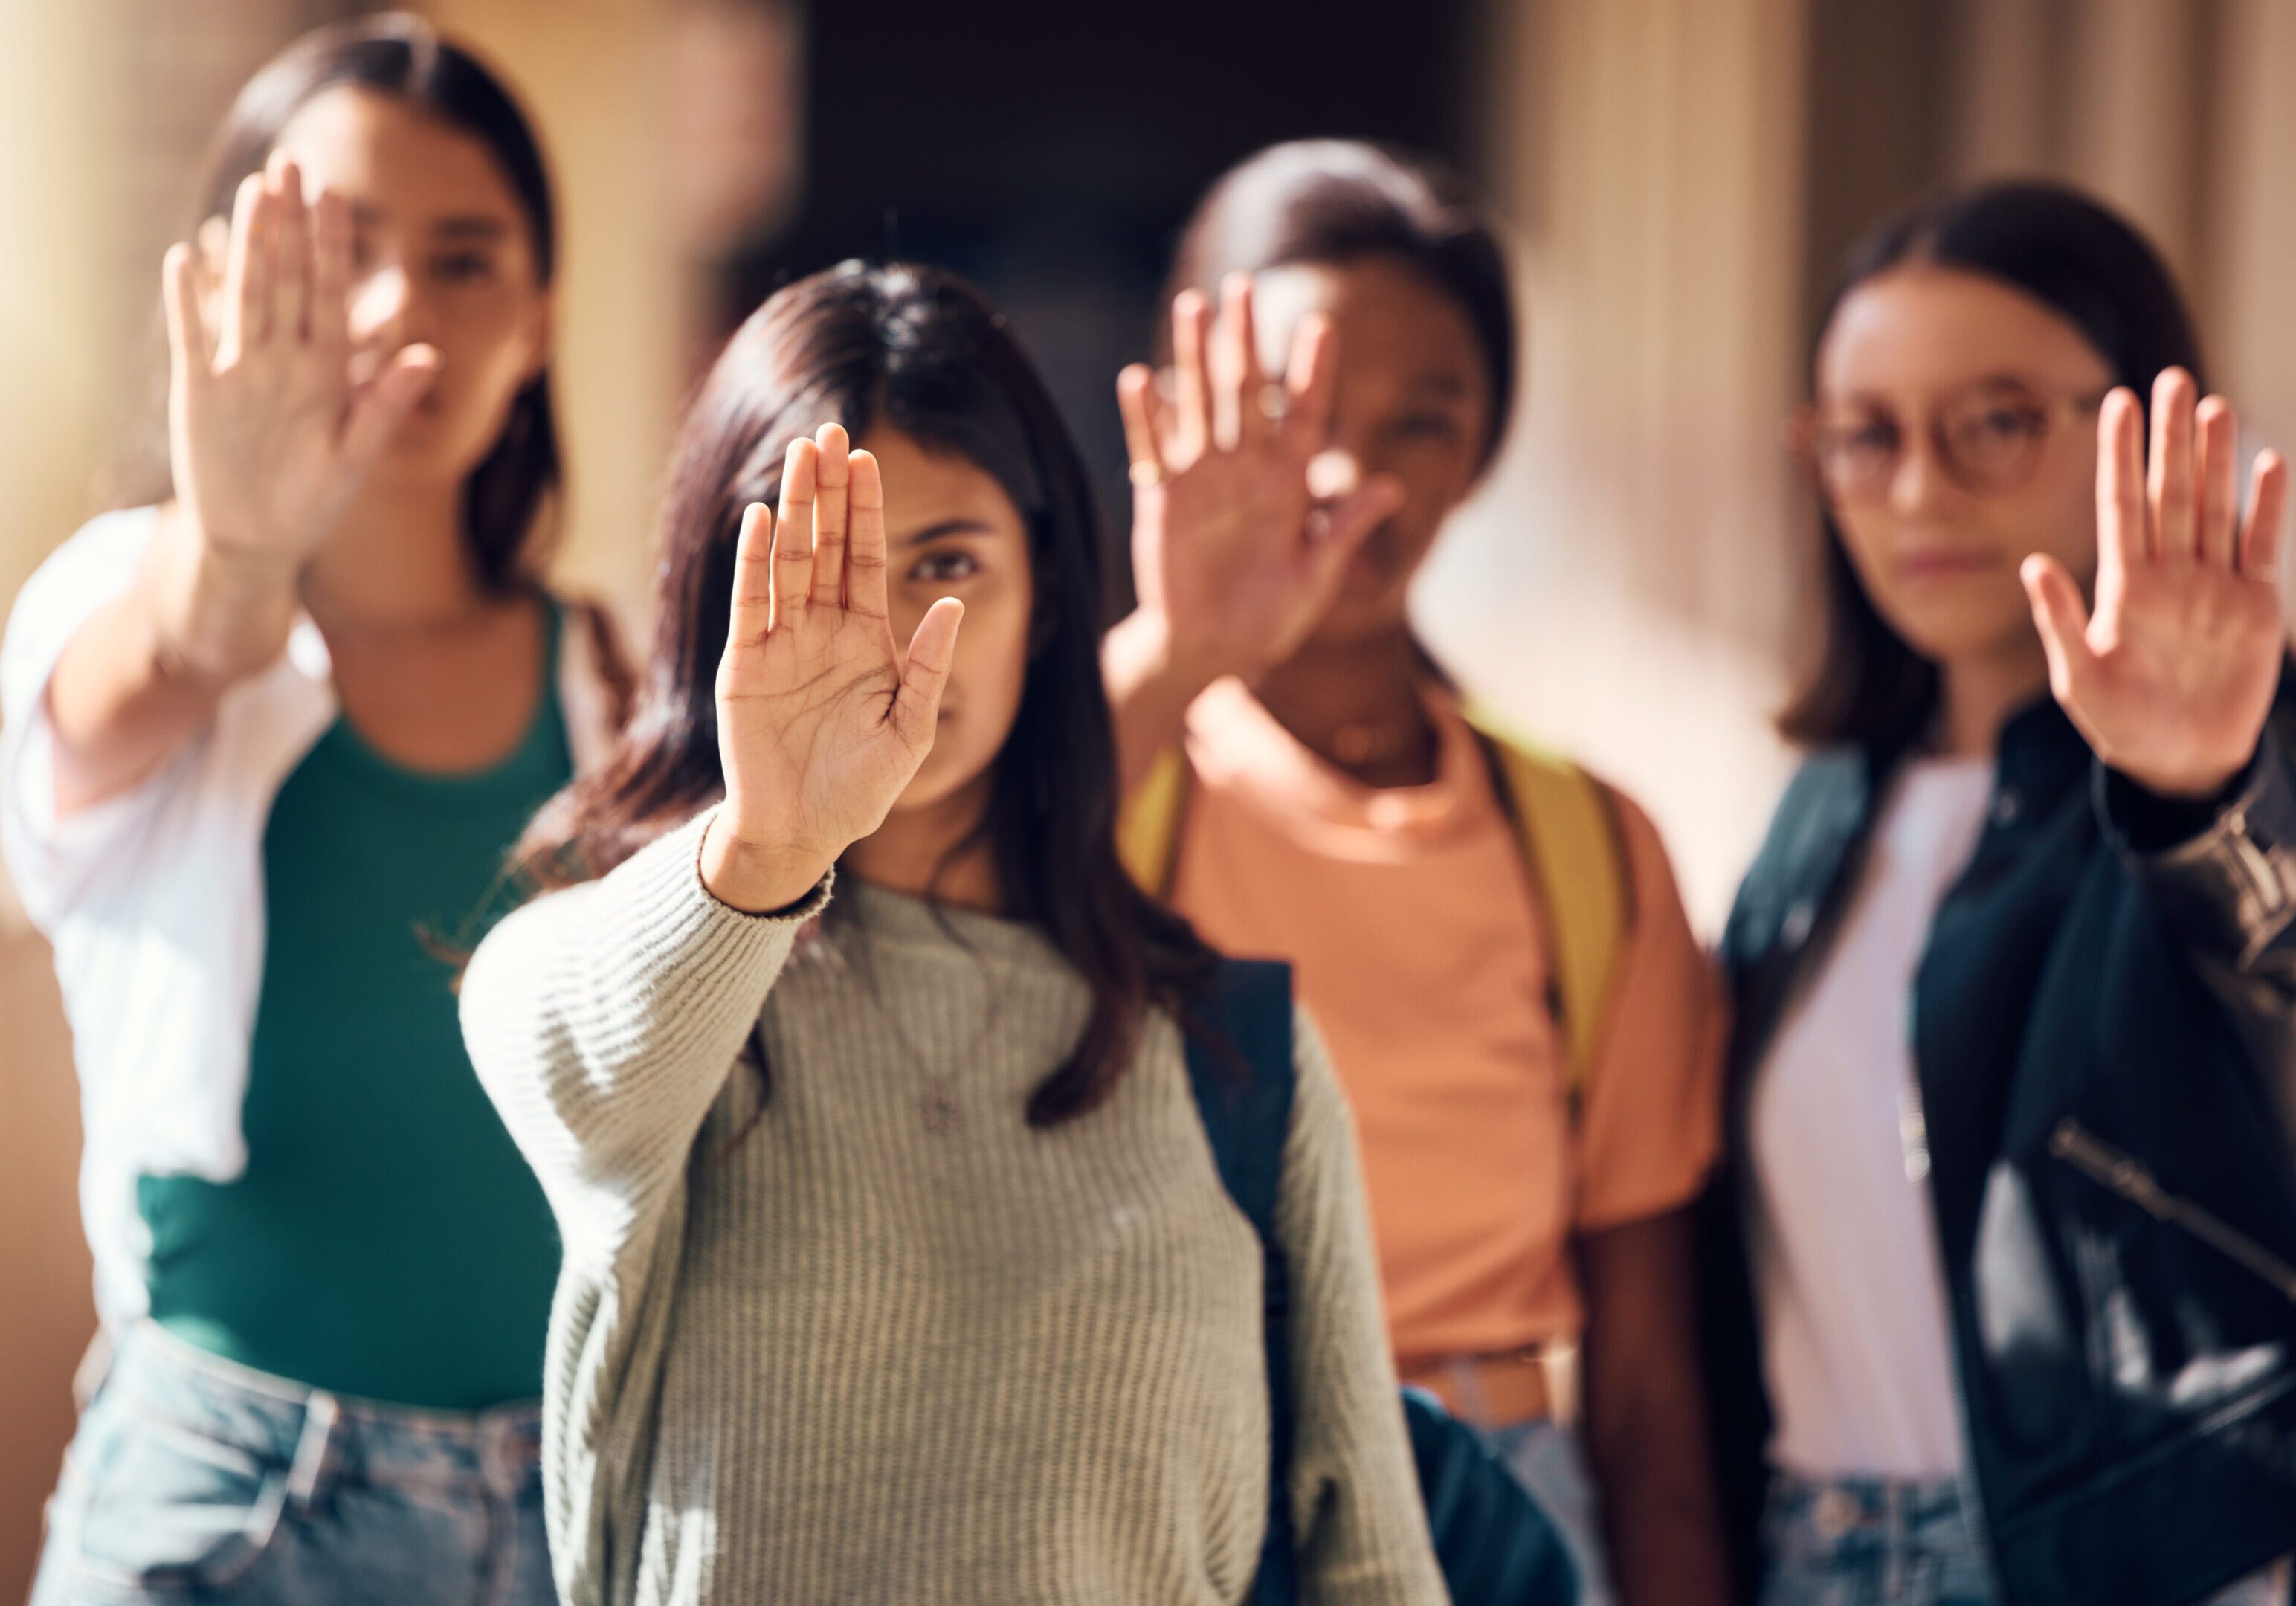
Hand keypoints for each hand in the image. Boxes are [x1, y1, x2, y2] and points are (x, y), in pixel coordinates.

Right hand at [162, 153, 438, 572]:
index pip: (330, 292)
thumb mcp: (354, 456)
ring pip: (246, 295)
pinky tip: (183, 259)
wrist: (259, 539)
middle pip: (287, 278)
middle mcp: (283, 359)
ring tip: (253, 192)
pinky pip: (191, 338)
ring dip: (249, 245)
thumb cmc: (313, 500)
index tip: (337, 193)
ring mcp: (240, 370)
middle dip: (290, 223)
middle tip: (291, 163)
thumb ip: (386, 403)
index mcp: (326, 370)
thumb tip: (429, 354)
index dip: (333, 244)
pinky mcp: (200, 390)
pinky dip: (187, 303)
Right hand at [702, 426, 963, 911]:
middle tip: (829, 430)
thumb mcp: (910, 728)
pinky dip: (753, 563)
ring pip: (787, 561)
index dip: (865, 510)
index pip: (864, 559)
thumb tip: (951, 604)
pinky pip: (750, 604)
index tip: (866, 459)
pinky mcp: (743, 665)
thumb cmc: (861, 788)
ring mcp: (780, 644)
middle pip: (824, 545)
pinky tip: (760, 519)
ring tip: (798, 454)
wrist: (804, 832)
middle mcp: (820, 631)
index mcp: (865, 640)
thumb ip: (928, 667)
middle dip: (827, 489)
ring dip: (792, 508)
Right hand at [1115, 274, 1403, 683]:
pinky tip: (1140, 379)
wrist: (1210, 650)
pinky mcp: (1163, 501)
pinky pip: (1151, 451)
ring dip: (1192, 356)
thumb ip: (1346, 531)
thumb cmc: (1270, 620)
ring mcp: (1202, 481)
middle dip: (1244, 340)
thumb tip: (1393, 485)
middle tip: (1242, 286)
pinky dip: (1145, 417)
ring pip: (1198, 405)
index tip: (1321, 325)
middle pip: (1246, 393)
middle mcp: (1246, 470)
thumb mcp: (1315, 579)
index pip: (1307, 416)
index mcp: (1290, 484)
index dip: (1313, 372)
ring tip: (1192, 305)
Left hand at [2022, 369, 2288, 798]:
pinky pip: (2261, 546)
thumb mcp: (2078, 677)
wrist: (2180, 760)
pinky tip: (2269, 464)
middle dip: (2170, 438)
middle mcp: (2169, 575)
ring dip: (2215, 459)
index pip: (2120, 506)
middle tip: (2172, 379)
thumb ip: (2058, 620)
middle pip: (2170, 493)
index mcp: (2123, 587)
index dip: (2120, 456)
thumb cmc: (2121, 723)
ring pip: (2213, 507)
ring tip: (2212, 406)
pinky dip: (2267, 508)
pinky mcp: (2254, 606)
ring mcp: (2213, 585)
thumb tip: (2032, 564)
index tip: (2116, 404)